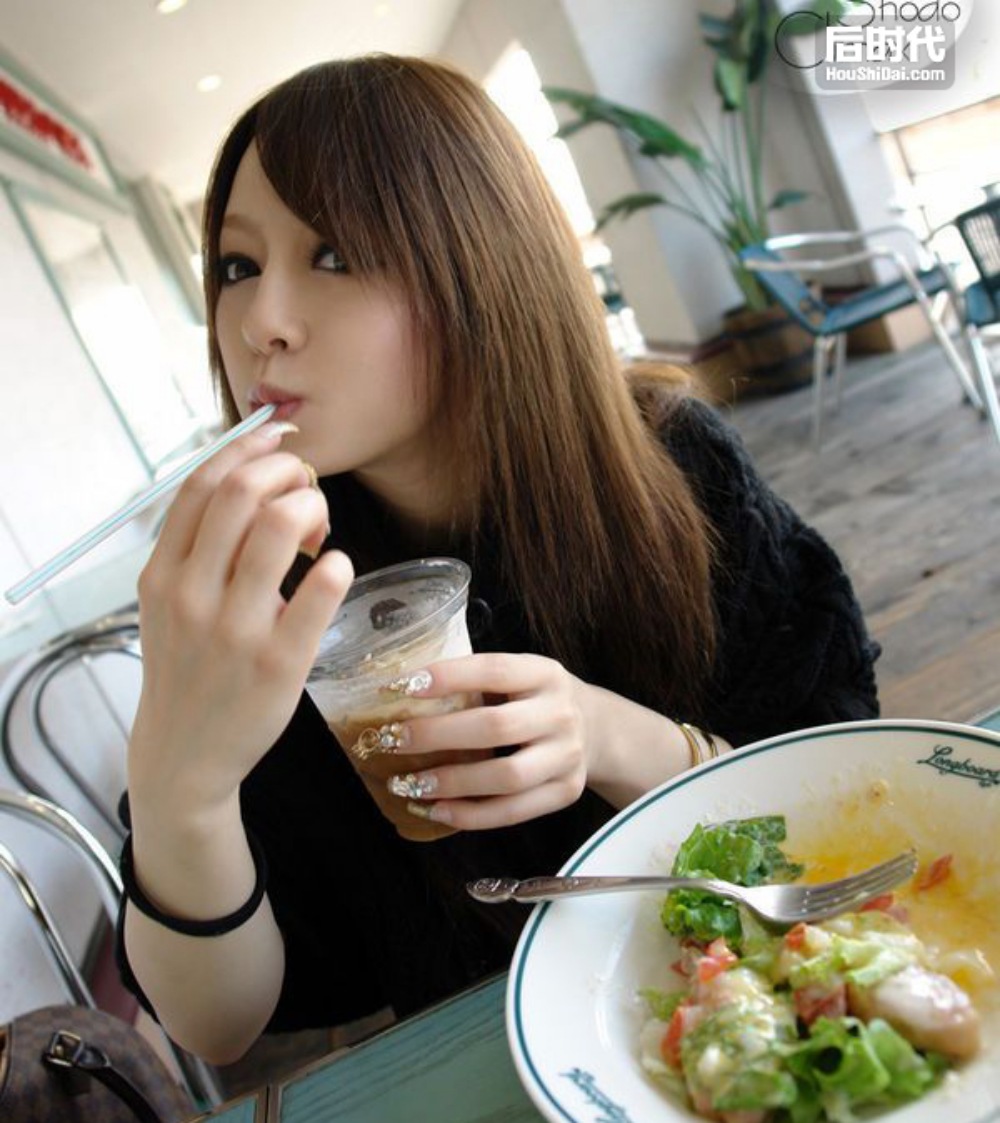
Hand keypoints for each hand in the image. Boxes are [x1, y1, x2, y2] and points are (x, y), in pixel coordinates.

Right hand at [129, 422, 353, 815]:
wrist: (185, 754)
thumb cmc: (188, 667)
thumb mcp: (169, 603)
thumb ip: (197, 546)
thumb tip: (248, 474)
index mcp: (162, 573)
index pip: (202, 484)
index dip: (248, 448)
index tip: (279, 439)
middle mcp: (191, 595)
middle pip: (244, 492)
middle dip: (288, 473)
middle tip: (306, 491)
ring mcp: (235, 629)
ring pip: (280, 526)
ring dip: (313, 509)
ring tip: (318, 532)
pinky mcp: (280, 661)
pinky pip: (322, 588)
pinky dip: (337, 562)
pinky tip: (334, 567)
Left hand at [384, 653, 589, 828]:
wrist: (595, 728)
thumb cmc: (534, 699)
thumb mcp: (518, 676)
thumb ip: (476, 681)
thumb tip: (402, 690)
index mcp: (544, 672)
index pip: (495, 670)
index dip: (449, 677)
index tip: (404, 686)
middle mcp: (561, 713)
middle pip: (496, 727)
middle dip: (437, 735)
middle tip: (393, 740)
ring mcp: (567, 756)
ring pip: (506, 776)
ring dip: (451, 783)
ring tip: (408, 784)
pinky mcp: (565, 791)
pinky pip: (514, 811)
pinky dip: (471, 815)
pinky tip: (436, 811)